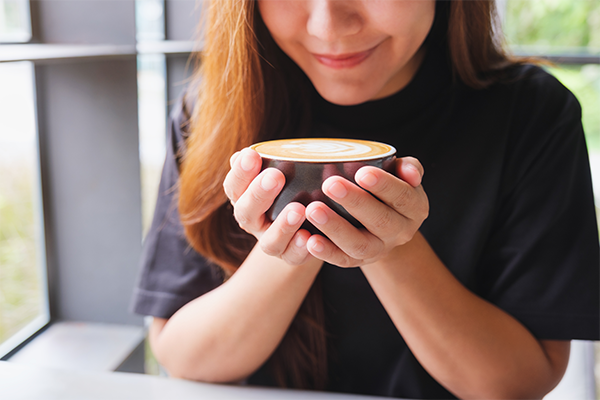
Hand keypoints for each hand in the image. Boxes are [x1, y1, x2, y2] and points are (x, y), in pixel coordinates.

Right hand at [223, 148, 313, 264]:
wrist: (307, 223)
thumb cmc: (288, 188)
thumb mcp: (276, 173)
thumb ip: (264, 164)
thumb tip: (242, 154)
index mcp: (244, 200)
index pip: (233, 187)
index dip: (240, 173)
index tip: (251, 154)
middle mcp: (253, 223)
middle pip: (246, 213)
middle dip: (259, 194)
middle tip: (275, 176)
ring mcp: (271, 243)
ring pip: (269, 242)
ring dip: (282, 226)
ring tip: (298, 209)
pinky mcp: (291, 257)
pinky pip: (293, 258)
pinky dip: (300, 248)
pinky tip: (309, 237)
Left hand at [304, 157, 427, 266]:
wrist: (382, 220)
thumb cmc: (388, 186)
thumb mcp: (402, 174)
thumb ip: (408, 167)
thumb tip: (409, 172)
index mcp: (415, 208)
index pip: (402, 197)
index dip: (384, 185)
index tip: (361, 172)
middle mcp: (401, 232)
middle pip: (380, 221)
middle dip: (355, 202)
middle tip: (330, 184)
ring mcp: (379, 249)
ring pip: (359, 244)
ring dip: (335, 228)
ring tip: (313, 209)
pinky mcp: (358, 261)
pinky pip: (342, 260)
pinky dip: (326, 252)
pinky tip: (310, 240)